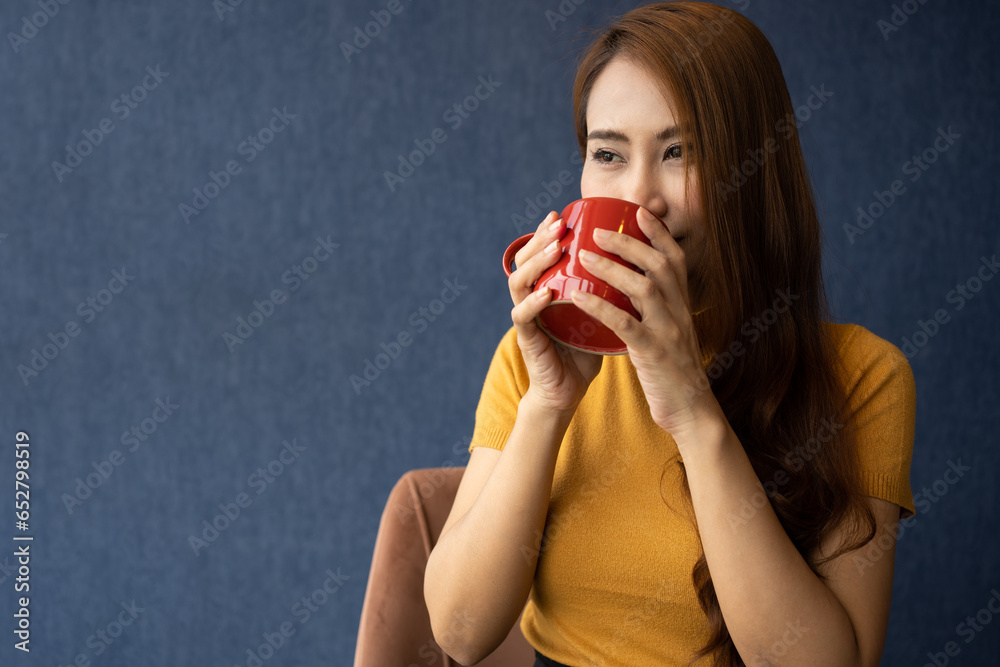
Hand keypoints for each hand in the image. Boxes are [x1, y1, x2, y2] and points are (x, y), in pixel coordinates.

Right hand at [508, 211, 602, 413]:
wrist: (569, 390)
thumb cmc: (586, 348)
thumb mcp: (599, 310)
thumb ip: (609, 288)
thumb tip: (641, 259)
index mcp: (546, 288)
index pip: (539, 253)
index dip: (545, 232)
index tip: (562, 214)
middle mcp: (531, 299)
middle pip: (524, 260)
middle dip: (540, 238)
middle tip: (558, 224)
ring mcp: (527, 319)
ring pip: (518, 282)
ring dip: (536, 263)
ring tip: (555, 249)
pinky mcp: (528, 340)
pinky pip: (523, 317)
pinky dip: (533, 303)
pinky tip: (547, 291)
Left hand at [569, 206, 720, 437]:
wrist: (690, 411)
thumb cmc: (673, 371)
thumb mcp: (671, 332)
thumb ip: (658, 309)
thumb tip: (633, 287)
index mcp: (683, 305)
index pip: (676, 259)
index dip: (658, 233)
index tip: (639, 211)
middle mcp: (680, 312)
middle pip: (659, 264)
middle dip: (629, 242)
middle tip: (598, 230)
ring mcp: (669, 332)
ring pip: (643, 288)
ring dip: (612, 268)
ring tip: (583, 257)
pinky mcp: (654, 353)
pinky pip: (625, 324)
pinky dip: (600, 307)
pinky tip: (578, 297)